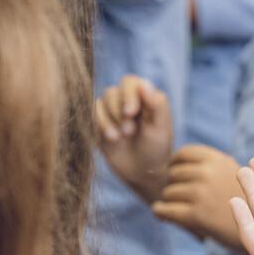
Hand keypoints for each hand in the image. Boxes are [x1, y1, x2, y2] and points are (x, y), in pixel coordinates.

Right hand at [94, 76, 173, 203]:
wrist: (142, 172)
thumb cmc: (156, 149)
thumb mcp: (160, 128)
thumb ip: (156, 105)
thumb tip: (143, 84)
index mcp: (144, 97)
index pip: (130, 82)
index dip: (128, 95)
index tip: (131, 113)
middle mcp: (127, 100)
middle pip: (113, 91)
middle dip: (118, 111)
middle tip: (129, 131)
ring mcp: (112, 111)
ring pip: (101, 101)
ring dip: (109, 119)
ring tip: (120, 137)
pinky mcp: (100, 122)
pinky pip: (92, 113)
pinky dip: (100, 124)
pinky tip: (112, 139)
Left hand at [153, 145, 243, 248]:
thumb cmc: (252, 203)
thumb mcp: (239, 174)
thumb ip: (215, 166)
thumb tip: (185, 162)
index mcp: (217, 160)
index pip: (184, 153)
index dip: (176, 163)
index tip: (175, 172)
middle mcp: (207, 173)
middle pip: (173, 174)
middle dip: (174, 184)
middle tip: (179, 195)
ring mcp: (200, 193)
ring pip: (168, 193)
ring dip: (169, 200)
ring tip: (174, 207)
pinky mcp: (195, 215)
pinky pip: (165, 210)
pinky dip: (160, 211)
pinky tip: (161, 212)